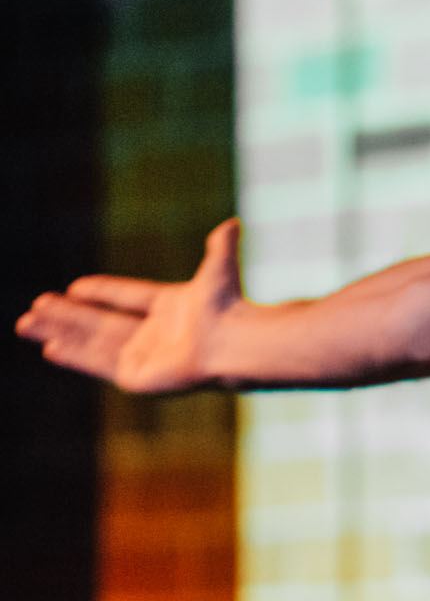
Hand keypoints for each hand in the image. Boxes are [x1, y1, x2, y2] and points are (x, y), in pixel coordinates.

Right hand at [16, 218, 244, 392]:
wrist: (234, 343)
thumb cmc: (228, 309)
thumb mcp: (219, 270)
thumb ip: (221, 247)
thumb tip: (233, 223)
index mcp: (172, 309)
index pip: (128, 298)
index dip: (102, 292)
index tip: (74, 287)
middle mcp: (156, 335)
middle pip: (100, 323)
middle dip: (66, 316)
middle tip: (35, 306)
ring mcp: (145, 357)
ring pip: (90, 342)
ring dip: (58, 332)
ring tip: (25, 323)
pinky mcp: (137, 377)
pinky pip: (97, 363)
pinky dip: (73, 355)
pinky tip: (48, 347)